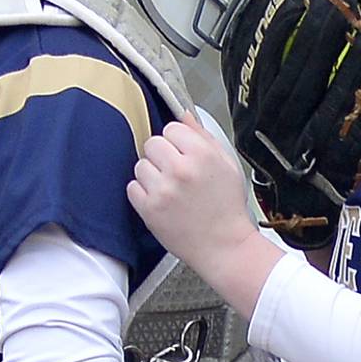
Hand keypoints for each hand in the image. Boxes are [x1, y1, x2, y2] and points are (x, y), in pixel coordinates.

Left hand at [128, 118, 283, 317]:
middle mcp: (181, 169)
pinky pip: (132, 188)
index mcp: (202, 154)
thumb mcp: (227, 164)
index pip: (172, 128)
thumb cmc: (227, 208)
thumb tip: (184, 115)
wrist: (224, 247)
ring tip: (170, 190)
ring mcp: (163, 190)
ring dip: (151, 175)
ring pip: (140, 165)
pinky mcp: (149, 209)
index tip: (184, 155)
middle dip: (162, 156)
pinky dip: (143, 194)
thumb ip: (204, 137)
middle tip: (175, 174)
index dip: (177, 142)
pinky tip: (161, 202)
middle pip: (152, 144)